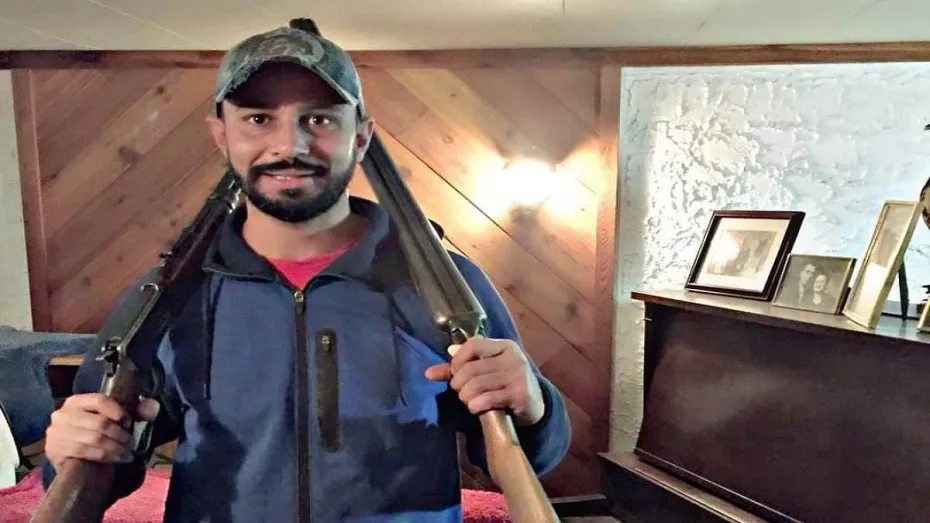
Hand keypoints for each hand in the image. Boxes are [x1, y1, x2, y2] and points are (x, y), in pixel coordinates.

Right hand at [44, 393, 159, 470]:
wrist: (73, 460)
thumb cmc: (95, 435)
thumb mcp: (116, 421)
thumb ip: (137, 411)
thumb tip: (153, 406)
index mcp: (77, 401)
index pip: (100, 400)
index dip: (118, 412)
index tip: (129, 424)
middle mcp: (62, 414)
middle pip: (99, 422)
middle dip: (120, 435)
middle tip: (131, 444)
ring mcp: (55, 432)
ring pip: (93, 438)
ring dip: (114, 448)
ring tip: (126, 454)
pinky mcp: (54, 449)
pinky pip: (83, 451)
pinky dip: (104, 456)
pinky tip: (116, 459)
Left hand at [424, 337, 544, 425]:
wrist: (535, 405)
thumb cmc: (506, 384)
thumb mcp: (487, 370)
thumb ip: (459, 369)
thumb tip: (430, 371)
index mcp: (505, 346)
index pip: (473, 345)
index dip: (457, 360)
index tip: (454, 373)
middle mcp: (513, 358)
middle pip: (471, 369)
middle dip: (459, 384)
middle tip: (461, 392)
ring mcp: (518, 376)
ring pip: (476, 385)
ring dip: (466, 397)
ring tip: (469, 401)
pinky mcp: (519, 395)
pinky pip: (486, 399)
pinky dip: (475, 406)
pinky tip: (477, 408)